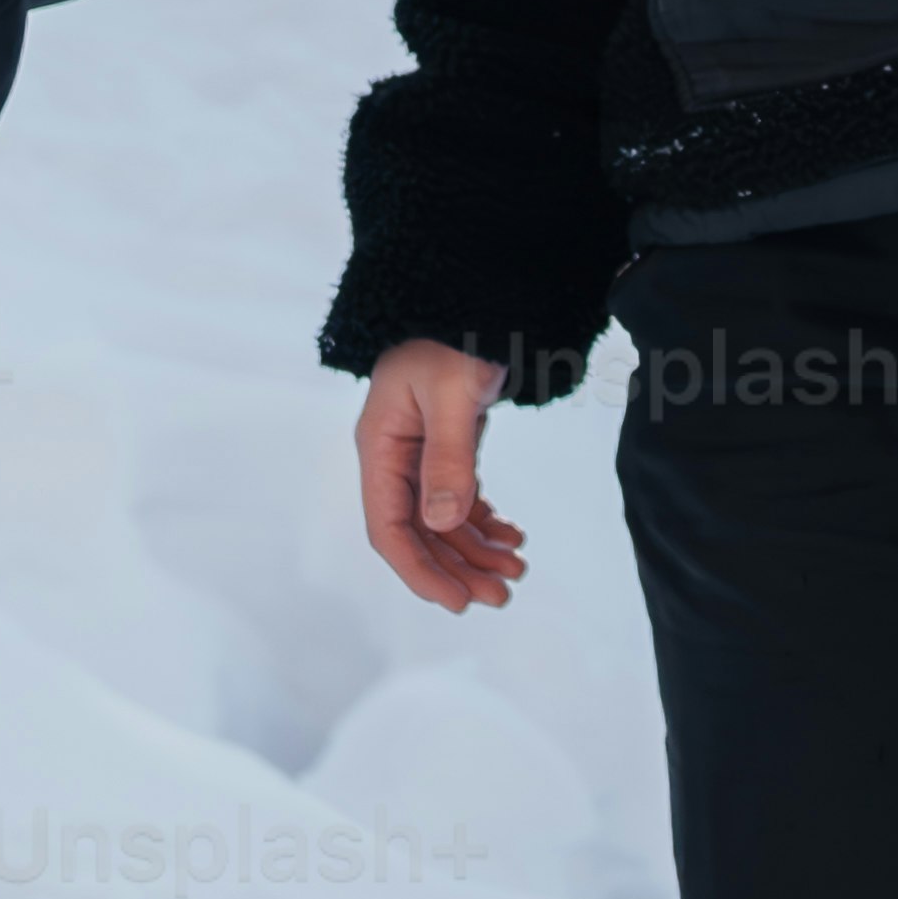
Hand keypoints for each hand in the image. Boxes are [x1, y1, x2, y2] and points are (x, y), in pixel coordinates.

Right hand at [353, 336, 528, 608]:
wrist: (476, 296)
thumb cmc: (455, 337)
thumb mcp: (454, 394)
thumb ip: (449, 458)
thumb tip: (441, 523)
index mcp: (380, 448)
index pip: (388, 528)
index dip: (420, 570)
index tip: (458, 601)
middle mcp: (394, 458)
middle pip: (419, 534)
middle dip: (458, 568)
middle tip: (503, 595)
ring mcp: (420, 456)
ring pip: (442, 523)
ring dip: (477, 552)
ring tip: (517, 572)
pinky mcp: (447, 449)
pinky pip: (460, 500)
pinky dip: (485, 523)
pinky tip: (513, 539)